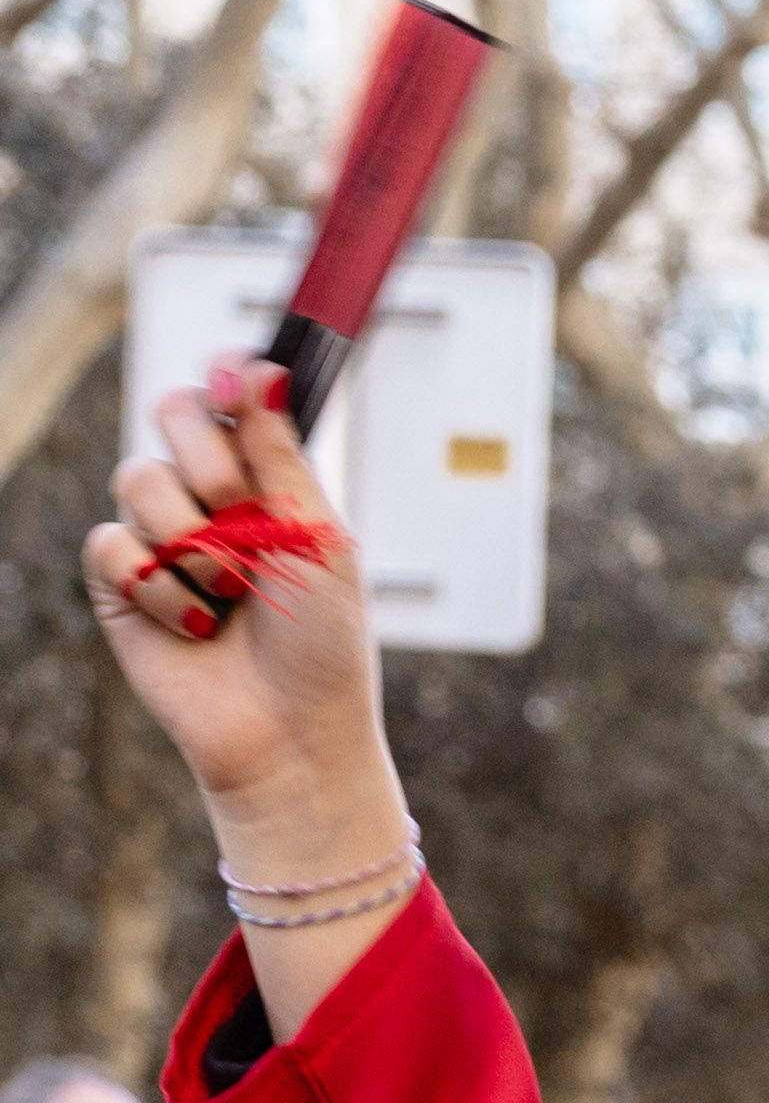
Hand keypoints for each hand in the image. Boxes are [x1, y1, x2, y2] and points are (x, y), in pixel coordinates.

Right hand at [90, 373, 413, 912]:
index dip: (227, 373)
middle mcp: (209, 496)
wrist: (290, 733)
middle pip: (172, 410)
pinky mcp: (120, 580)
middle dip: (210, 460)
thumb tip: (264, 369)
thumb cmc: (323, 646)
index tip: (236, 378)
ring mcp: (160, 534)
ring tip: (232, 596)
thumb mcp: (319, 542)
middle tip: (245, 515)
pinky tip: (198, 627)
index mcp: (268, 478)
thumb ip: (283, 457)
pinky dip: (162, 589)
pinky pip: (111, 545)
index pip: (232, 394)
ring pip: (138, 478)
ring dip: (195, 542)